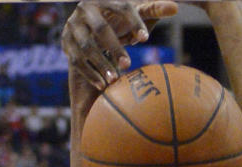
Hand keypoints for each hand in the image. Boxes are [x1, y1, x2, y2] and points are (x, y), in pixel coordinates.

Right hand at [62, 0, 177, 89]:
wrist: (91, 26)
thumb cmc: (121, 20)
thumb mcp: (137, 13)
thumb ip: (155, 8)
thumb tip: (175, 8)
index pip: (121, 7)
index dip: (134, 22)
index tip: (145, 39)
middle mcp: (85, 10)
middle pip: (101, 29)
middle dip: (115, 47)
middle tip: (128, 64)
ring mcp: (73, 26)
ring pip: (87, 46)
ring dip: (101, 64)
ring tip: (115, 79)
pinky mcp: (66, 42)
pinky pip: (76, 60)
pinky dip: (90, 73)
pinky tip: (103, 85)